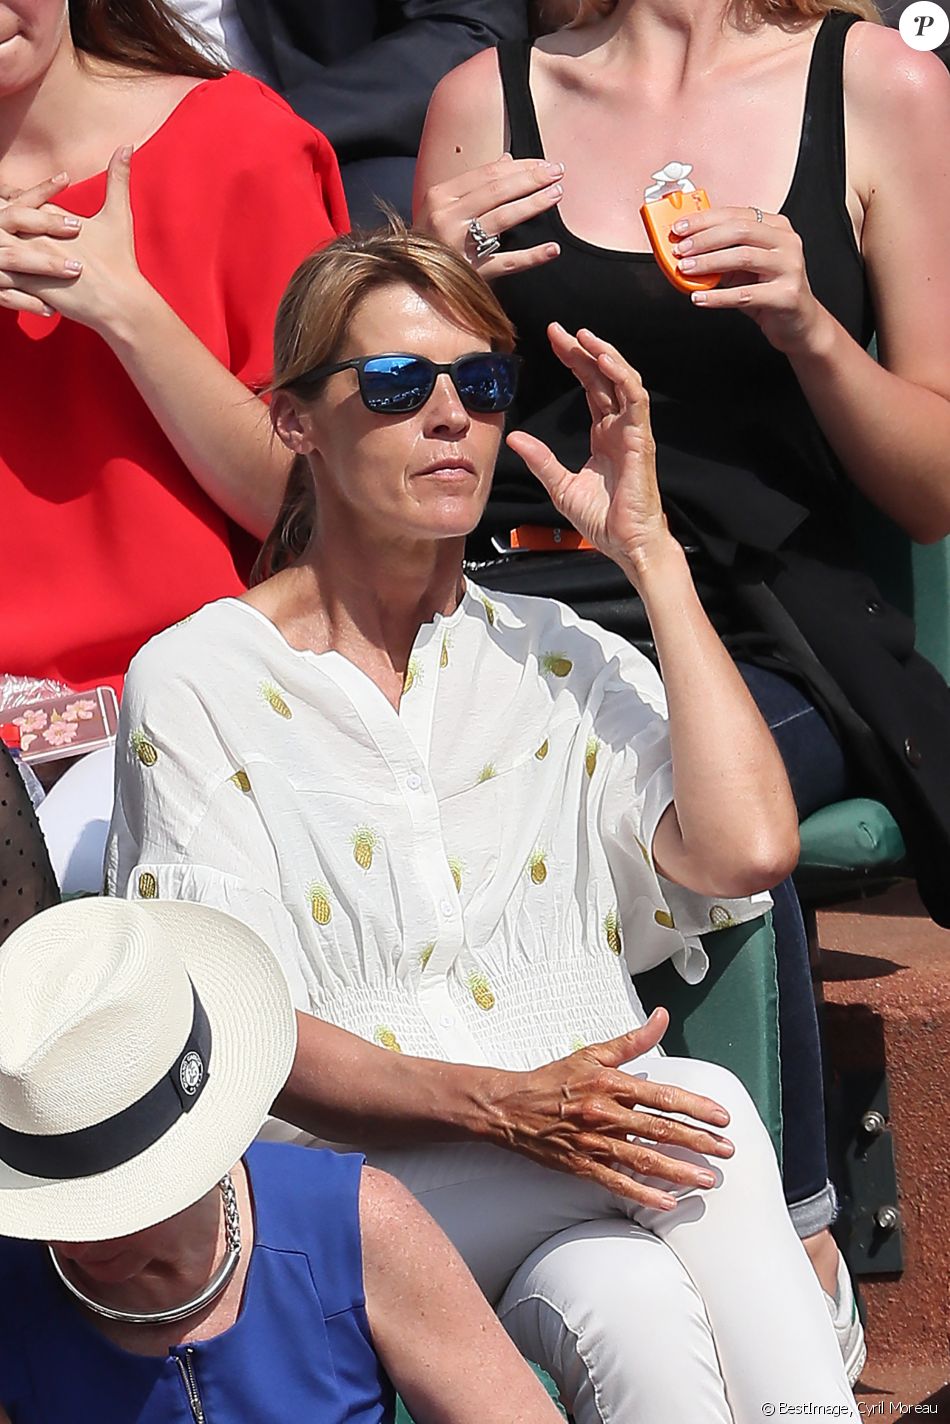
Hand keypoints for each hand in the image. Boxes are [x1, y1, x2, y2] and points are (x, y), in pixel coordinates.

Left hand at [2, 146, 148, 334]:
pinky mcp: (32, 285)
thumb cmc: (121, 261)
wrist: (121, 302)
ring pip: (0, 245)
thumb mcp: (119, 216)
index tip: (2, 194)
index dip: (8, 196)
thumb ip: (118, 179)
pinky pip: (5, 277)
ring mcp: (34, 260)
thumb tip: (126, 145)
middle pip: (4, 217)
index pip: (23, 199)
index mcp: (55, 217)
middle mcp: (40, 235)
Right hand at [416, 154, 561, 279]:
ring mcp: (458, 245)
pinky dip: (532, 256)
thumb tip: (506, 160)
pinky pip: (507, 262)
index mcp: (440, 196)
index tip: (544, 164)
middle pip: (497, 191)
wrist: (411, 281)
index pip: (487, 174)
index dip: (520, 167)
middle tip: (557, 173)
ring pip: (503, 219)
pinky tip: (553, 249)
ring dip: (534, 204)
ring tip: (556, 195)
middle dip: (531, 180)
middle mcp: (447, 217)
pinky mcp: (470, 272)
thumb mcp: (445, 207)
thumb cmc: (432, 240)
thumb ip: (475, 184)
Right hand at [486, 1009, 734, 1209]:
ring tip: (708, 1179)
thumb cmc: (555, 1079)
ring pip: (644, 1159)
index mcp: (610, 1083)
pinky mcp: (582, 1165)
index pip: (663, 1096)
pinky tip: (666, 1202)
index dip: (696, 1107)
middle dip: (699, 1142)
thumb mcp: (593, 1052)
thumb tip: (662, 1017)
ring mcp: (594, 1142)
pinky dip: (642, 1194)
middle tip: (727, 1150)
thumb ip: (632, 1040)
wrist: (511, 1107)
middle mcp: (605, 1113)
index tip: (722, 1117)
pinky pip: (617, 1182)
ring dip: (679, 1171)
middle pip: (661, 1130)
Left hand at [507, 324, 669, 574]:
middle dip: (583, 350)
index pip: (591, 386)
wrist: (626, 544)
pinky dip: (621, 377)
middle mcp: (619, 427)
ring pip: (623, 380)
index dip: (575, 361)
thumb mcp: (560, 485)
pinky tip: (604, 360)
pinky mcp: (640, 440)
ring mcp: (632, 432)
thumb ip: (540, 460)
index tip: (554, 341)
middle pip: (604, 377)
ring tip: (583, 336)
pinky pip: (635, 400)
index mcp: (604, 435)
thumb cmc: (603, 520)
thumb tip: (514, 438)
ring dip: (605, 355)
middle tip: (560, 330)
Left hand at [668, 205, 824, 355]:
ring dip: (709, 263)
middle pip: (740, 231)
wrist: (798, 322)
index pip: (736, 214)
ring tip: (686, 269)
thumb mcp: (745, 267)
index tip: (680, 228)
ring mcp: (789, 267)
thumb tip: (687, 249)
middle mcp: (787, 242)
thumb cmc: (769, 291)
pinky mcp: (786, 295)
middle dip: (704, 239)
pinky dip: (718, 297)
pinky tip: (700, 298)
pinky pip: (745, 294)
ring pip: (743, 257)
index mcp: (777, 228)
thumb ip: (723, 254)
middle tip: (681, 249)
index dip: (705, 220)